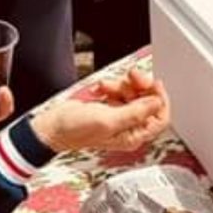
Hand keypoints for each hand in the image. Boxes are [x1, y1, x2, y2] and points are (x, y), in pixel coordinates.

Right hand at [33, 66, 170, 154]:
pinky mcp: (109, 107)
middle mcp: (129, 127)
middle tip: (132, 76)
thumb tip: (157, 103)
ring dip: (122, 85)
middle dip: (139, 87)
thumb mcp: (108, 120)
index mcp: (133, 136)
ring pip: (134, 94)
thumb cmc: (74, 130)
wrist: (51, 126)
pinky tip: (102, 88)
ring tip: (107, 86)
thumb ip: (135, 112)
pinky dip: (112, 86)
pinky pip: (120, 91)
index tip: (154, 83)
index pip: (160, 117)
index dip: (160, 99)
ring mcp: (119, 116)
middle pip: (148, 102)